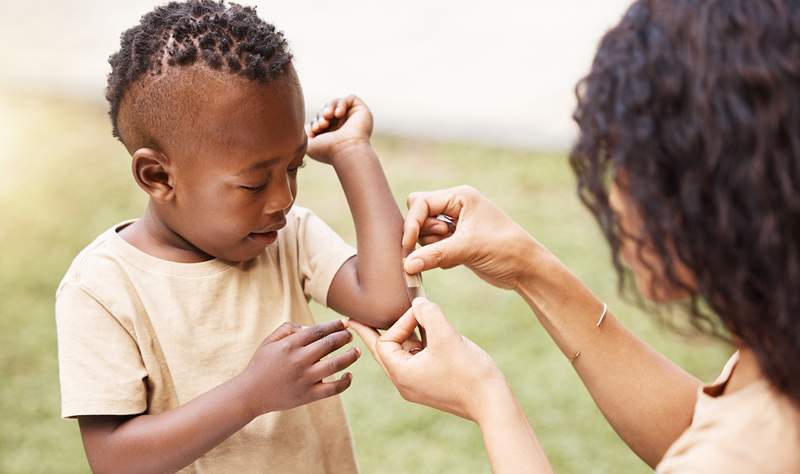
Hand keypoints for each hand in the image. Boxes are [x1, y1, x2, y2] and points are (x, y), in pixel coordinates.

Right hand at [238, 319, 359, 416]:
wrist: (250, 394)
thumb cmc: (261, 365)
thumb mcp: (269, 341)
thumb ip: (288, 328)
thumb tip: (311, 326)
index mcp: (290, 344)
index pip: (319, 330)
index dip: (335, 325)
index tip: (344, 323)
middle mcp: (299, 360)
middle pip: (330, 344)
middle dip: (345, 337)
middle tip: (351, 335)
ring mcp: (305, 378)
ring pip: (336, 364)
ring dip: (350, 356)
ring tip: (357, 351)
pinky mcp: (308, 395)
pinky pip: (333, 388)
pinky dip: (345, 382)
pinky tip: (349, 375)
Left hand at [306, 95, 373, 163]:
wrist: (344, 151)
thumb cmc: (327, 151)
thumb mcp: (309, 144)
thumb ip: (306, 133)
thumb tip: (309, 126)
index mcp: (333, 135)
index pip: (321, 120)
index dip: (316, 121)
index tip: (315, 130)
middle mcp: (344, 127)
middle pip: (328, 110)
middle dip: (322, 115)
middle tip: (322, 124)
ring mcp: (353, 119)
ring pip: (337, 103)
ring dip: (329, 107)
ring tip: (327, 117)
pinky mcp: (362, 112)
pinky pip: (350, 98)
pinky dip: (341, 103)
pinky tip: (338, 114)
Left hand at [350, 297, 506, 421]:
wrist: (493, 403)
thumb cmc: (469, 372)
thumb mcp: (446, 335)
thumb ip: (428, 312)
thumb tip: (418, 303)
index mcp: (401, 374)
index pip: (385, 341)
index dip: (400, 322)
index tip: (420, 313)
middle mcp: (405, 382)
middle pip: (384, 350)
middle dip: (372, 332)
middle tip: (351, 320)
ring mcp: (418, 385)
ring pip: (404, 353)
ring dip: (406, 334)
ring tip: (403, 318)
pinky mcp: (432, 383)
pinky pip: (418, 359)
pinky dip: (420, 343)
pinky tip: (429, 332)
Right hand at [402, 185, 541, 289]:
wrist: (526, 269)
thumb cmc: (504, 250)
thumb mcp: (467, 249)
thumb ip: (434, 255)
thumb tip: (406, 265)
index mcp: (460, 196)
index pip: (420, 203)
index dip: (412, 223)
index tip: (408, 245)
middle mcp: (456, 206)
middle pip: (419, 215)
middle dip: (422, 233)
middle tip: (440, 244)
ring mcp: (456, 224)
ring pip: (424, 233)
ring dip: (431, 246)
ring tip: (454, 254)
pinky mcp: (456, 242)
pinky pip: (432, 246)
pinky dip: (437, 256)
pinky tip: (457, 261)